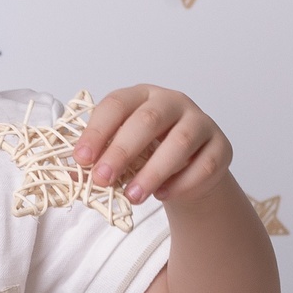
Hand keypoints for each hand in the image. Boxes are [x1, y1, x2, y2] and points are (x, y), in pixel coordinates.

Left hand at [72, 85, 231, 205]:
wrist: (186, 167)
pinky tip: (163, 195)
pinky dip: (182, 183)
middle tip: (102, 179)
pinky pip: (204, 165)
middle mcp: (172, 102)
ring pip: (179, 143)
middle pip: (147, 120)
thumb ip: (98, 158)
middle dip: (121, 151)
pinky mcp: (221, 146)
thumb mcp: (120, 150)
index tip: (80, 159)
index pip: (116, 105)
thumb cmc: (146, 152)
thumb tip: (71, 174)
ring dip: (152, 172)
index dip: (97, 131)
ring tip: (133, 196)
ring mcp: (200, 122)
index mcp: (140, 95)